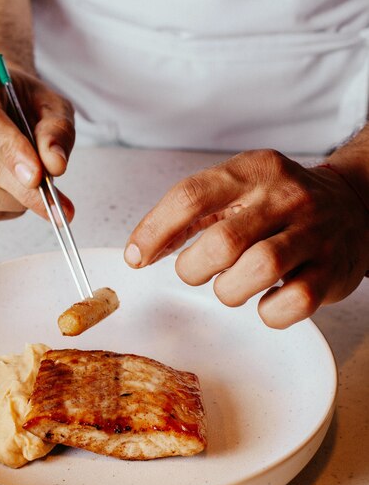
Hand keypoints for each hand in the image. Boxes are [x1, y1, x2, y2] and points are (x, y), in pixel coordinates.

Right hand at [0, 63, 74, 220]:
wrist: (3, 104)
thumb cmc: (26, 103)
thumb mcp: (52, 105)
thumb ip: (57, 131)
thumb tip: (55, 165)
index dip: (10, 151)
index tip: (38, 176)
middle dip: (24, 189)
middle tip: (57, 204)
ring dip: (16, 201)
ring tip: (41, 196)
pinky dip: (7, 209)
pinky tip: (22, 197)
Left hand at [125, 149, 368, 327]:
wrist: (354, 206)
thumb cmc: (281, 205)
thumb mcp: (238, 190)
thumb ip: (191, 215)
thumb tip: (143, 249)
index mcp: (252, 172)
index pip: (190, 196)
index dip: (154, 231)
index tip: (137, 257)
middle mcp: (285, 197)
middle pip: (222, 241)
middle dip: (195, 268)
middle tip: (197, 270)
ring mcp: (313, 233)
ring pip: (259, 269)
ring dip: (229, 290)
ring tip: (231, 286)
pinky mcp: (332, 271)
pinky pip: (293, 302)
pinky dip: (268, 312)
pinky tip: (265, 300)